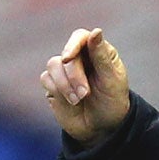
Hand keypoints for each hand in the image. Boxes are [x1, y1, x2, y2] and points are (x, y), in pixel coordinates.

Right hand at [40, 28, 129, 145]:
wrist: (102, 128)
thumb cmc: (112, 101)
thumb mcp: (112, 80)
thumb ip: (102, 56)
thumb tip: (95, 31)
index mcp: (98, 52)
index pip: (80, 37)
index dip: (73, 44)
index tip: (68, 57)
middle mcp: (80, 57)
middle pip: (67, 55)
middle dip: (74, 75)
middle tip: (85, 93)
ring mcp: (64, 70)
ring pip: (53, 65)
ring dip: (65, 85)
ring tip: (80, 100)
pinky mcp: (53, 84)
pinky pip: (45, 78)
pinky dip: (58, 91)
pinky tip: (71, 102)